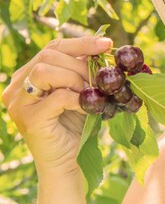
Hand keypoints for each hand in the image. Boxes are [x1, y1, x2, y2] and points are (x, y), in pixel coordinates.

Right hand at [1, 37, 112, 175]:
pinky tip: (87, 107)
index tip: (108, 44)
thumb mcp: (81, 89)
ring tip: (90, 94)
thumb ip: (84, 69)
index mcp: (29, 73)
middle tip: (100, 80)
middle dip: (81, 64)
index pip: (54, 46)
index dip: (82, 42)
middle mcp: (18, 85)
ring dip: (75, 79)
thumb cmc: (77, 124)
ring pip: (45, 71)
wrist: (71, 161)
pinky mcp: (28, 119)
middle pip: (49, 55)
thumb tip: (104, 47)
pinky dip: (77, 99)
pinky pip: (56, 97)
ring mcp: (19, 102)